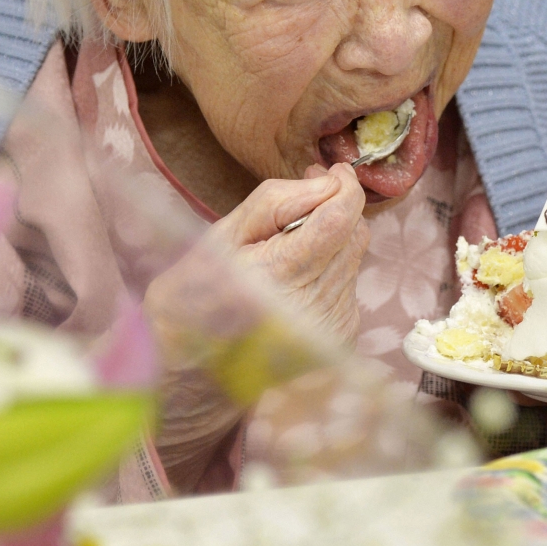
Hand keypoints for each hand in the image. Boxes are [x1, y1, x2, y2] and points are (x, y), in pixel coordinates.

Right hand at [142, 164, 368, 489]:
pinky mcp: (340, 335)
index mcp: (280, 275)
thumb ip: (275, 203)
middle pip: (354, 234)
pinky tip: (296, 277)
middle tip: (303, 200)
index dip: (345, 187)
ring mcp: (331, 324)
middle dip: (336, 207)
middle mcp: (314, 304)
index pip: (339, 220)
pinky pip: (349, 281)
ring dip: (333, 239)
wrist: (191, 374)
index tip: (332, 171)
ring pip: (355, 256)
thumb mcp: (220, 237)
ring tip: (290, 244)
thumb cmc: (194, 297)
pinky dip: (330, 267)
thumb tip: (325, 183)